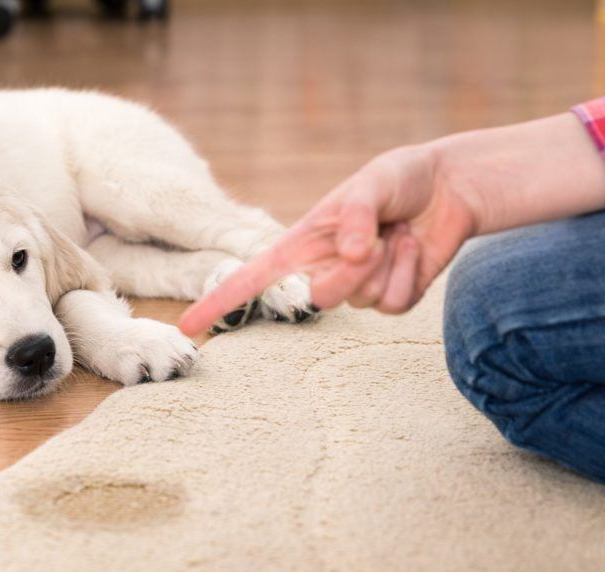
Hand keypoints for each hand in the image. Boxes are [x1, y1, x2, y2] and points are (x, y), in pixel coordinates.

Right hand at [179, 144, 476, 335]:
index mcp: (301, 243)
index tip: (189, 326)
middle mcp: (323, 269)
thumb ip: (356, 215)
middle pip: (319, 299)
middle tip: (375, 240)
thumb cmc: (399, 178)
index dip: (218, 301)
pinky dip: (409, 273)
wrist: (449, 187)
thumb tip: (348, 254)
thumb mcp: (373, 182)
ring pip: (361, 301)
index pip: (251, 278)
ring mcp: (357, 287)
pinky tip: (414, 247)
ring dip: (387, 264)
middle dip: (350, 274)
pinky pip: (393, 304)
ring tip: (398, 233)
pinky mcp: (391, 297)